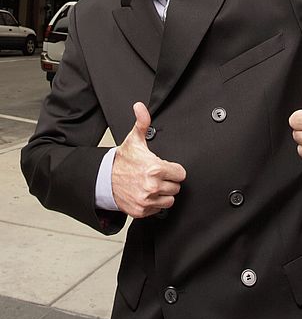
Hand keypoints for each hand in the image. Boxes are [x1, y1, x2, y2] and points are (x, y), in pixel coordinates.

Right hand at [112, 102, 186, 217]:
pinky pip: (158, 210)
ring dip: (163, 194)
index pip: (181, 174)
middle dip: (168, 181)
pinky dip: (154, 204)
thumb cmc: (122, 161)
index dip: (174, 170)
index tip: (166, 168)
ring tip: (152, 185)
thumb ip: (142, 122)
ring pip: (169, 200)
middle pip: (176, 187)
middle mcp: (152, 186)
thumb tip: (140, 107)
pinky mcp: (141, 211)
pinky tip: (146, 194)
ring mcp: (146, 200)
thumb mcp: (134, 140)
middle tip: (157, 176)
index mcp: (155, 169)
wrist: (103, 179)